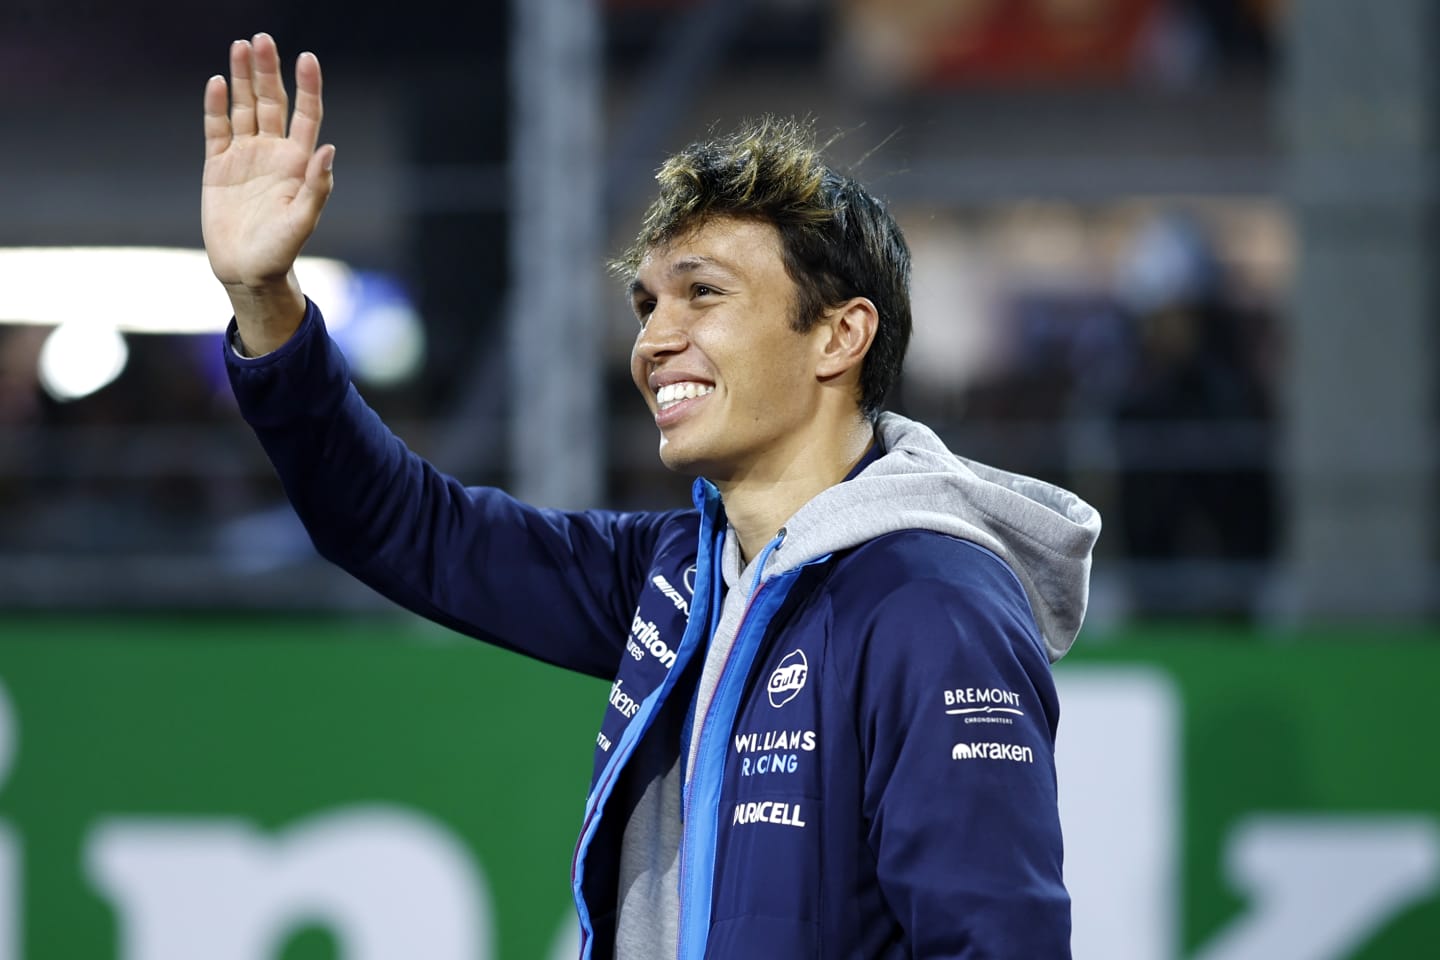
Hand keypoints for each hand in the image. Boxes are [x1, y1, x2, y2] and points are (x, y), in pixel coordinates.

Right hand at [202, 33, 333, 350]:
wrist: (247, 271)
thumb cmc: (280, 251)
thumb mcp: (302, 222)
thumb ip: (317, 187)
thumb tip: (329, 149)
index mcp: (298, 163)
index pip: (307, 115)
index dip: (308, 87)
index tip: (308, 58)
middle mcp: (273, 154)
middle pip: (272, 103)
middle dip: (268, 72)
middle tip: (263, 39)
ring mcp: (244, 157)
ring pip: (244, 109)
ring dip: (242, 79)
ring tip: (242, 47)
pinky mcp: (218, 167)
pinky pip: (216, 129)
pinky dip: (216, 106)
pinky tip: (217, 82)